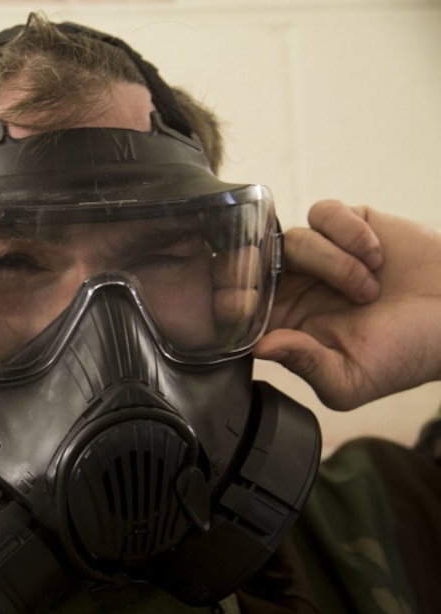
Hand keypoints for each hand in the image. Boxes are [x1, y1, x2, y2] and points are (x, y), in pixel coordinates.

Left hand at [255, 200, 440, 409]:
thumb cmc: (406, 356)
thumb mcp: (350, 380)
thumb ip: (304, 364)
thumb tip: (260, 347)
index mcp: (285, 325)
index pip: (238, 307)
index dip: (228, 301)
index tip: (236, 303)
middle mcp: (295, 287)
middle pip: (249, 263)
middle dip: (246, 265)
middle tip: (260, 274)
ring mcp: (321, 254)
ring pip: (294, 240)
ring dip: (332, 263)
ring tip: (369, 290)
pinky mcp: (349, 225)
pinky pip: (325, 213)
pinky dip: (349, 232)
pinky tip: (377, 256)